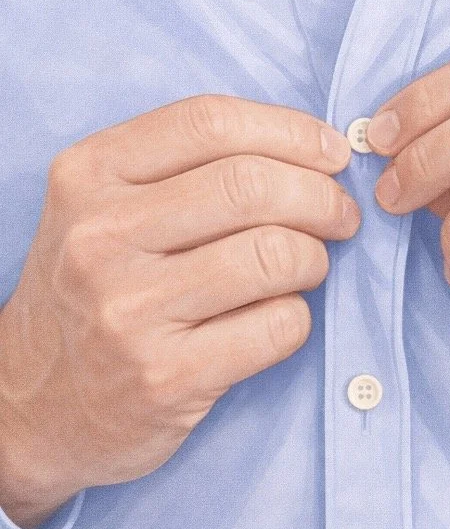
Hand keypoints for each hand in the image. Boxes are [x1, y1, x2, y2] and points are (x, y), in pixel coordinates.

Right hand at [0, 95, 359, 528]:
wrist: (29, 405)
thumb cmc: (91, 290)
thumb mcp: (103, 208)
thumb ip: (187, 167)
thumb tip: (313, 150)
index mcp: (88, 175)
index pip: (210, 123)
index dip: (291, 131)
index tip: (330, 153)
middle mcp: (99, 236)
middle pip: (251, 185)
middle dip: (321, 196)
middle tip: (341, 214)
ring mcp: (128, 310)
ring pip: (274, 254)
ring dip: (315, 257)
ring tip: (310, 266)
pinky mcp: (164, 377)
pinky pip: (278, 325)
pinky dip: (299, 316)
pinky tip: (280, 316)